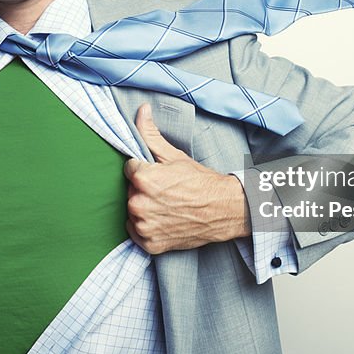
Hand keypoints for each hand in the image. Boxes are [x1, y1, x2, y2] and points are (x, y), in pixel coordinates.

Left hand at [124, 104, 249, 253]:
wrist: (224, 209)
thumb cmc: (200, 181)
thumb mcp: (174, 155)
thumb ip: (150, 133)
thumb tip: (141, 110)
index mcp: (142, 179)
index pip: (129, 169)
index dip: (144, 170)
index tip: (160, 175)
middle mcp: (139, 204)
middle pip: (130, 191)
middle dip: (143, 190)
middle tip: (166, 191)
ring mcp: (145, 227)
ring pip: (133, 212)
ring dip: (145, 209)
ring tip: (167, 206)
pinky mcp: (150, 244)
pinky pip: (137, 233)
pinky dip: (148, 228)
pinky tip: (164, 220)